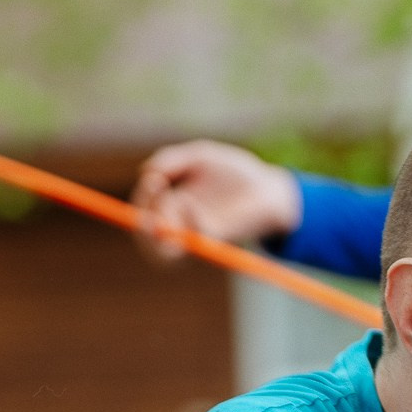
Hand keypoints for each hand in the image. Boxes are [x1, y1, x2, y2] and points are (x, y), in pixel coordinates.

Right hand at [131, 142, 301, 261]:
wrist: (270, 187)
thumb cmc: (236, 172)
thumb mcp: (199, 157)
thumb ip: (172, 160)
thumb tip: (145, 172)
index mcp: (172, 205)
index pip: (144, 211)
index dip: (142, 199)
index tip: (154, 179)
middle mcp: (180, 227)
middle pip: (146, 238)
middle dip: (141, 222)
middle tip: (148, 205)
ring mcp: (197, 237)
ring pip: (163, 254)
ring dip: (154, 237)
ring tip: (156, 219)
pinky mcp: (216, 241)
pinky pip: (193, 240)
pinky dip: (187, 223)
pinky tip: (190, 203)